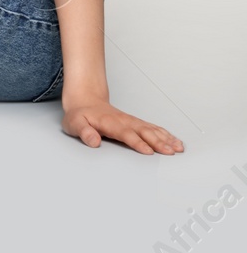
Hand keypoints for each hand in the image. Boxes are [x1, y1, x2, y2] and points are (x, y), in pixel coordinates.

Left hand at [61, 97, 183, 154]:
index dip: (137, 142)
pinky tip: (175, 141)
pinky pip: (153, 128)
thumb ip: (83, 132)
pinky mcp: (136, 122)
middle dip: (158, 142)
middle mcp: (123, 121)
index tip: (148, 151)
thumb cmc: (80, 115)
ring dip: (165, 138)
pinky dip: (165, 134)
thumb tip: (93, 141)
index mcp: (109, 122)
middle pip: (143, 131)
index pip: (125, 133)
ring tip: (178, 148)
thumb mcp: (74, 124)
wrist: (84, 101)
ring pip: (151, 129)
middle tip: (170, 152)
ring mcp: (131, 121)